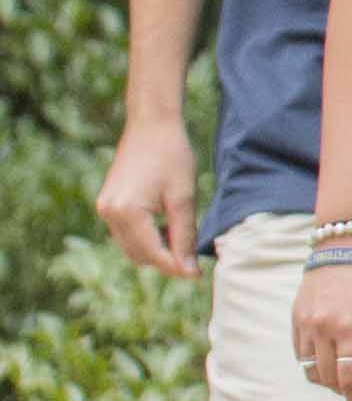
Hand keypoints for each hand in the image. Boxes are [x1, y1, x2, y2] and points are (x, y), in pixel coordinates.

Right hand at [96, 116, 196, 273]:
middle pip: (139, 255)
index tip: (197, 274)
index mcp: (126, 212)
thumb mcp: (184, 197)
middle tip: (193, 256)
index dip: (176, 266)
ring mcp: (104, 208)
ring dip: (155, 249)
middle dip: (166, 260)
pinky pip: (126, 233)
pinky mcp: (106, 204)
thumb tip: (188, 269)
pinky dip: (145, 237)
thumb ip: (184, 234)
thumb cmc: (172, 156)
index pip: (152, 253)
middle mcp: (108, 213)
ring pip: (131, 247)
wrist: (151, 126)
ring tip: (181, 236)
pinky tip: (166, 226)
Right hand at [290, 257, 351, 400]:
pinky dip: (316, 364)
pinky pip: (300, 354)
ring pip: (310, 371)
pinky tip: (335, 355)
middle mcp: (322, 329)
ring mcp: (304, 324)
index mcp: (350, 329)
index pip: (350, 381)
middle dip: (348, 391)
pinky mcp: (295, 318)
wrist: (347, 244)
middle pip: (328, 380)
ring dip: (330, 380)